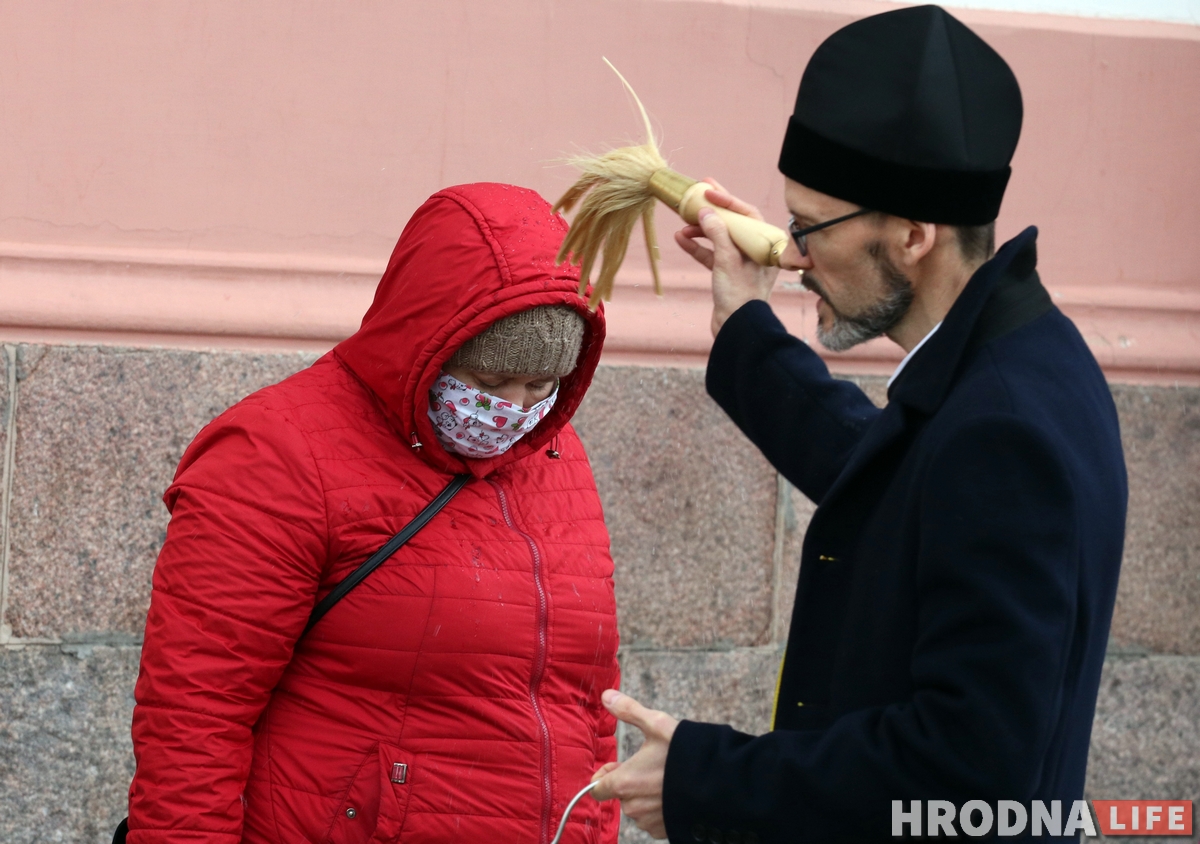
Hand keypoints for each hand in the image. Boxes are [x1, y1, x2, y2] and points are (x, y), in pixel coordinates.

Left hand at [591, 689, 679, 839]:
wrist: (719, 783)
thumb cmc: (685, 753)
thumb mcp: (657, 725)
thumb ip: (629, 711)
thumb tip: (607, 696)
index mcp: (624, 783)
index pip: (597, 789)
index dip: (605, 775)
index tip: (618, 765)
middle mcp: (633, 807)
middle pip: (620, 796)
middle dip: (629, 783)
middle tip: (649, 767)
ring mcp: (649, 821)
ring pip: (638, 808)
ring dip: (645, 796)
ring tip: (665, 779)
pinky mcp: (664, 831)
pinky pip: (653, 820)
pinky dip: (659, 809)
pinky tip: (674, 794)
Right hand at [674, 179, 779, 337]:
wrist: (736, 328)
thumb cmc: (739, 294)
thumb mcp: (727, 259)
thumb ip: (717, 232)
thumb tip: (706, 211)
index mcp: (764, 244)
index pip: (746, 213)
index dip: (727, 200)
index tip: (708, 190)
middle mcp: (755, 250)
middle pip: (732, 223)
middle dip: (713, 210)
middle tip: (698, 191)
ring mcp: (741, 263)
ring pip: (719, 238)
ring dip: (700, 230)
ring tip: (682, 223)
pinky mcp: (727, 274)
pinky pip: (711, 255)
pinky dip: (697, 247)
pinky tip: (681, 239)